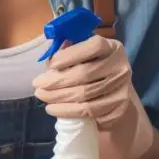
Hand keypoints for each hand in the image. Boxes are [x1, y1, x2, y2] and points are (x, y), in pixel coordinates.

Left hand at [32, 35, 154, 158]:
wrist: (115, 92)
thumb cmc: (93, 67)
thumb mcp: (85, 54)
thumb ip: (69, 51)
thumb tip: (50, 57)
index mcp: (112, 47)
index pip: (94, 47)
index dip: (70, 55)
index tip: (51, 64)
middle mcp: (120, 67)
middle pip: (85, 74)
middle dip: (56, 81)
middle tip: (37, 85)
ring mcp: (122, 90)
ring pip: (84, 96)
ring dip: (58, 97)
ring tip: (42, 96)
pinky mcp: (118, 110)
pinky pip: (88, 112)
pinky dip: (67, 111)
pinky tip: (54, 108)